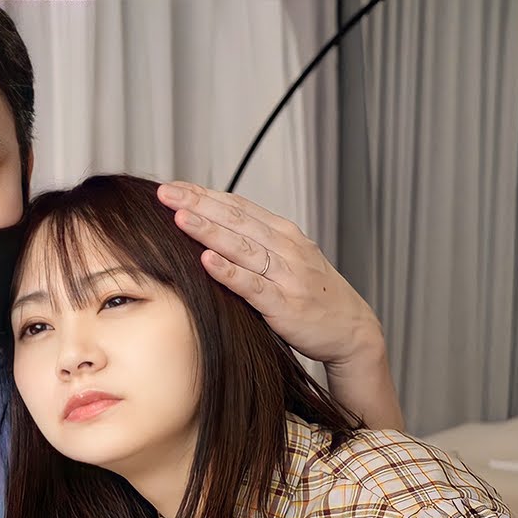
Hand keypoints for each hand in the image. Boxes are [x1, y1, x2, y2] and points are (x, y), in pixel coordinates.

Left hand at [156, 181, 382, 366]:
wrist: (352, 330)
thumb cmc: (314, 296)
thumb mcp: (289, 259)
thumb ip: (256, 243)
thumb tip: (213, 228)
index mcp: (284, 233)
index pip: (237, 205)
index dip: (203, 194)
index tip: (173, 187)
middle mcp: (286, 248)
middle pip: (235, 219)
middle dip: (197, 204)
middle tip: (165, 193)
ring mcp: (286, 276)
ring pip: (242, 247)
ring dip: (209, 231)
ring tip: (180, 218)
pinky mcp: (285, 305)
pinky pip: (252, 286)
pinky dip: (229, 272)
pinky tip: (207, 261)